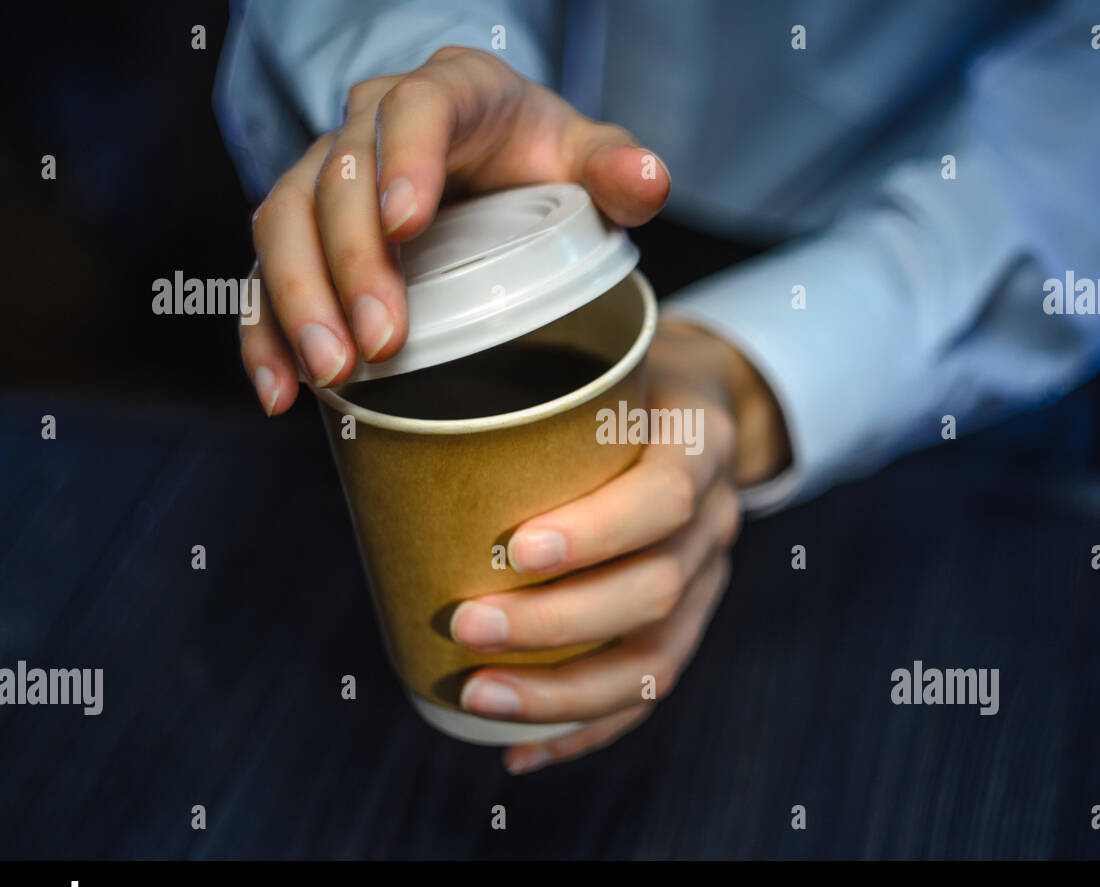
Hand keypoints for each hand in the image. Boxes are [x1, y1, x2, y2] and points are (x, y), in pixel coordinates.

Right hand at [239, 46, 669, 413]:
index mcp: (447, 94)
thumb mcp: (583, 152)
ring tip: (330, 372)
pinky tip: (279, 391)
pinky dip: (262, 333)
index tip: (407, 225)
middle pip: (336, 179)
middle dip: (350, 262)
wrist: (493, 162)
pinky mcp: (304, 233)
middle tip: (382, 340)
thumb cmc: (538, 155)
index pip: (413, 111)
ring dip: (297, 300)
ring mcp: (327, 177)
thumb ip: (614, 164)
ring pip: (284, 223)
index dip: (403, 161)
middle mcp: (371, 126)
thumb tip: (649, 181)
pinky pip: (263, 274)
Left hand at [452, 318, 790, 772]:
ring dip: (564, 691)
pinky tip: (519, 751)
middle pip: (657, 589)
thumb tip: (378, 403)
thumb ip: (528, 375)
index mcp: (696, 441)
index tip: (516, 549)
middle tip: (466, 627)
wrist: (698, 396)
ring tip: (477, 698)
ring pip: (656, 657)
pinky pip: (647, 689)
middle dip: (559, 623)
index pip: (664, 497)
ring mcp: (709, 576)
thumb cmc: (619, 373)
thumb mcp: (596, 352)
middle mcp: (715, 516)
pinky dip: (583, 728)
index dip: (597, 532)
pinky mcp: (690, 620)